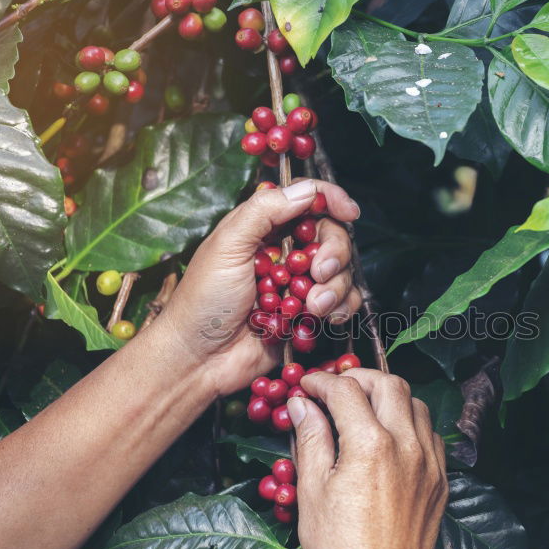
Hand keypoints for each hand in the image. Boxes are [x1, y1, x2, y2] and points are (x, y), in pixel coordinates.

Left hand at [153, 179, 360, 395]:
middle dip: (334, 253)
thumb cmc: (204, 300)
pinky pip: (343, 303)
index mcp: (263, 228)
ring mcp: (299, 284)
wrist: (200, 358)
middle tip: (319, 272)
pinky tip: (321, 318)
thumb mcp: (227, 245)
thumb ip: (264, 211)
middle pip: (332, 236)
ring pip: (341, 272)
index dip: (331, 200)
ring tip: (311, 307)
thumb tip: (306, 190)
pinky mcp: (308, 314)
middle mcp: (285, 253)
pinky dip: (340, 308)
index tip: (348, 211)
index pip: (306, 201)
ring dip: (335, 288)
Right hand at [287, 370, 447, 548]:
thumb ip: (310, 438)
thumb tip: (302, 405)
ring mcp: (429, 463)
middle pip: (389, 384)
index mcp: (370, 444)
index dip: (321, 381)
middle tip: (336, 388)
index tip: (307, 387)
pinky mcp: (440, 481)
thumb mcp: (312, 489)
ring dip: (389, 397)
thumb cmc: (339, 547)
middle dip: (360, 378)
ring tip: (364, 408)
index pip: (346, 390)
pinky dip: (410, 423)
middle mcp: (407, 446)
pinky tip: (390, 437)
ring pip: (416, 404)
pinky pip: (431, 435)